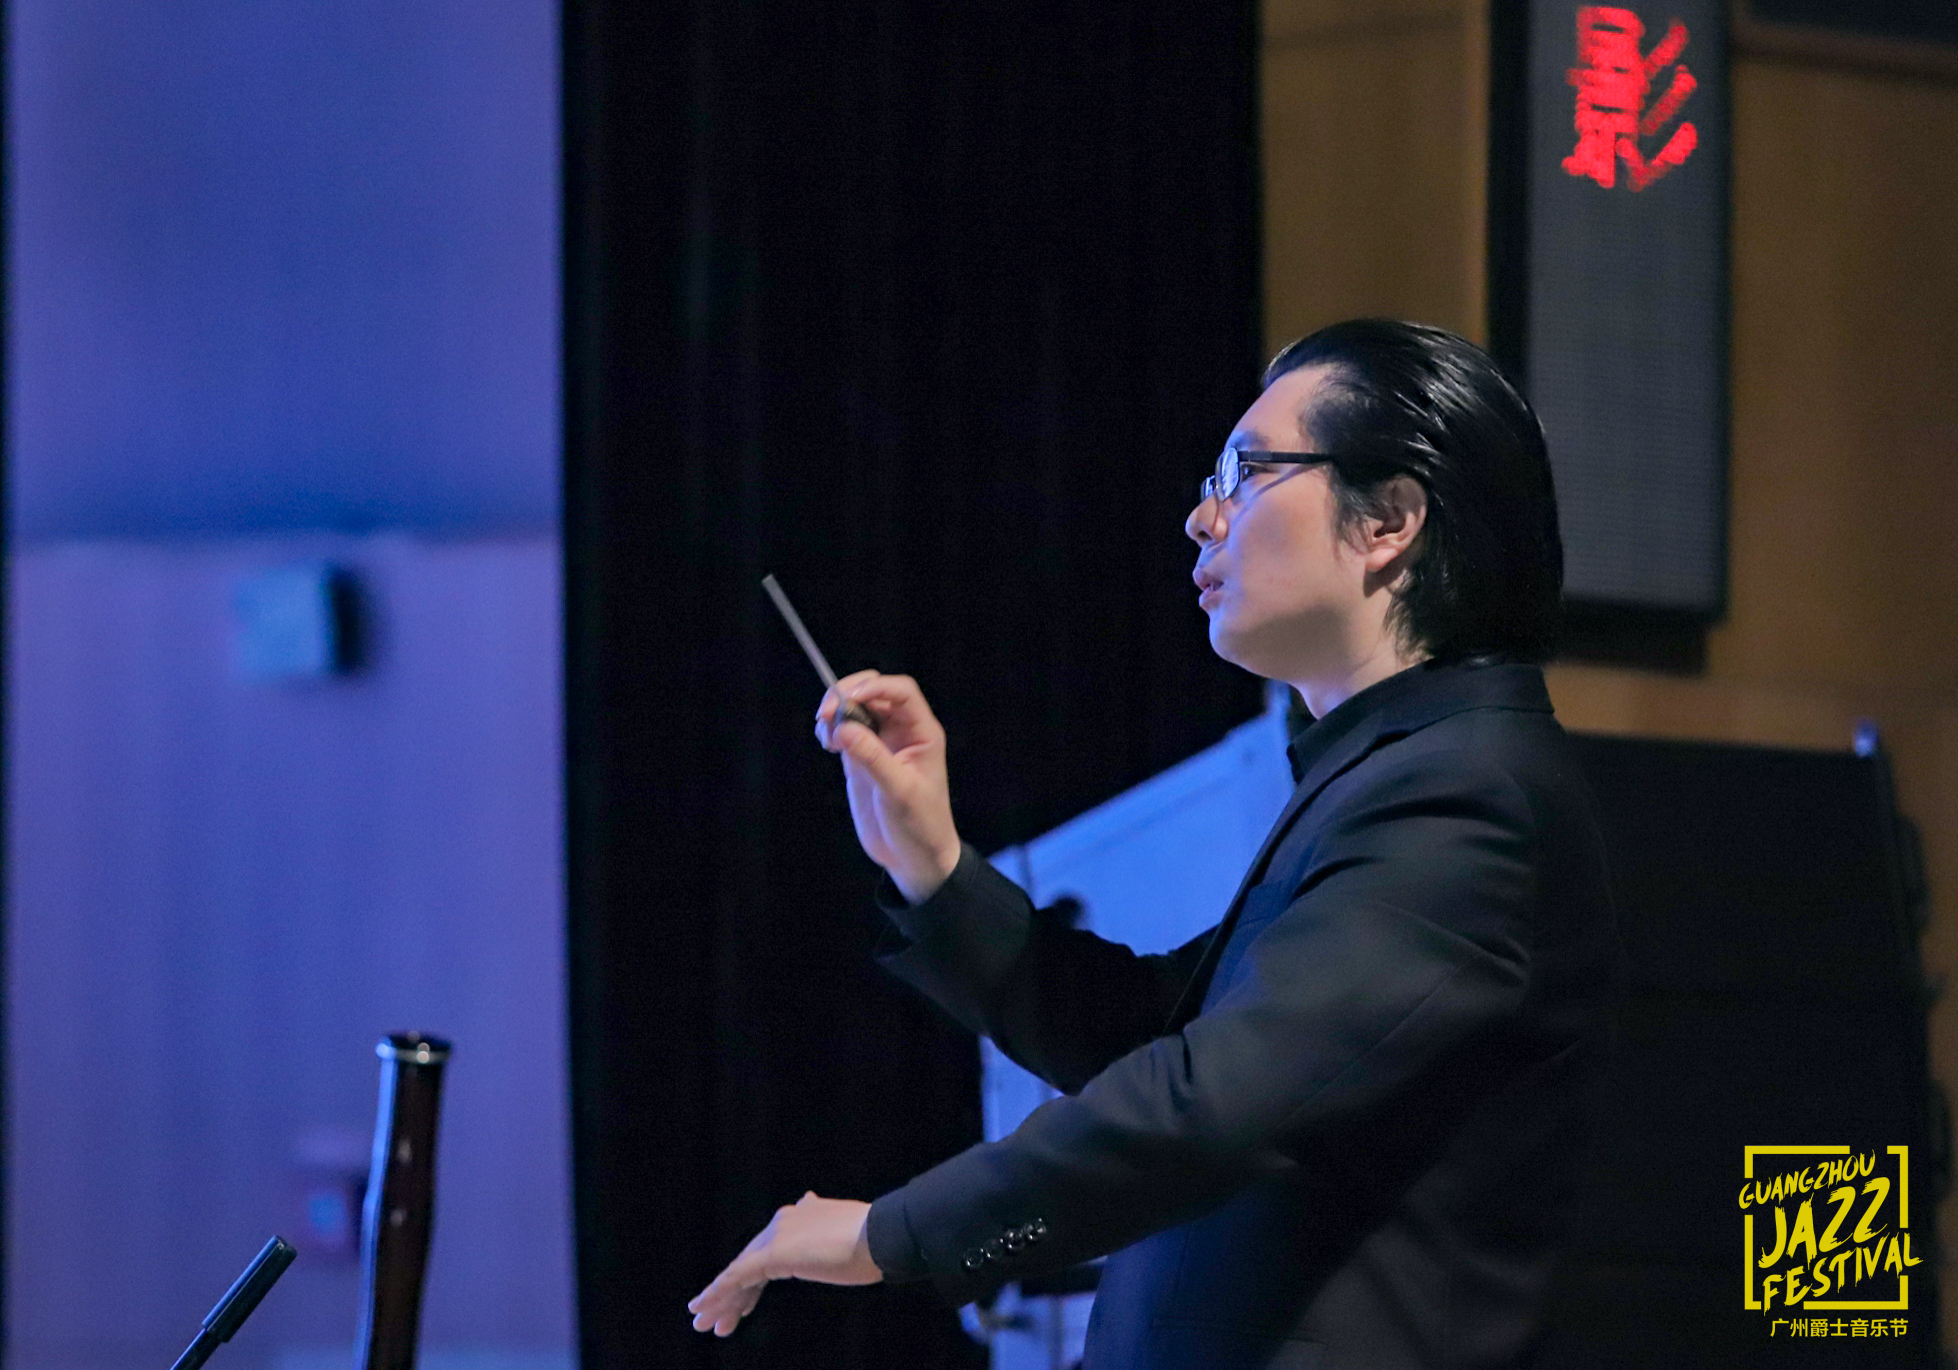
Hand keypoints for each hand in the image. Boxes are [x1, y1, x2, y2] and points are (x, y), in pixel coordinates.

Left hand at [687, 1193, 880, 1336]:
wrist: (883, 1235)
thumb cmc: (876, 1239)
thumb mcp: (846, 1230)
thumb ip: (822, 1225)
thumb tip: (808, 1199)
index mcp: (801, 1215)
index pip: (767, 1252)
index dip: (752, 1281)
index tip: (743, 1306)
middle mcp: (784, 1221)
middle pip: (749, 1262)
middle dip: (732, 1294)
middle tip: (715, 1319)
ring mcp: (778, 1235)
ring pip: (739, 1272)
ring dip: (720, 1299)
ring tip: (703, 1323)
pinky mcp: (775, 1253)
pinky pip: (737, 1277)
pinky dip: (717, 1293)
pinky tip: (702, 1307)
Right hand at [816, 671, 961, 902]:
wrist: (913, 857)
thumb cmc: (919, 824)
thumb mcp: (899, 792)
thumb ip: (873, 758)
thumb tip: (843, 727)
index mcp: (921, 732)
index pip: (901, 692)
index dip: (876, 687)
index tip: (849, 699)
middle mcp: (901, 731)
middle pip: (874, 692)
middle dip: (848, 694)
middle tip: (826, 712)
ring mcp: (879, 743)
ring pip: (855, 709)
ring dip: (835, 712)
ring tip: (824, 733)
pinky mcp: (861, 758)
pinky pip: (843, 731)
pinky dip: (830, 729)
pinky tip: (826, 742)